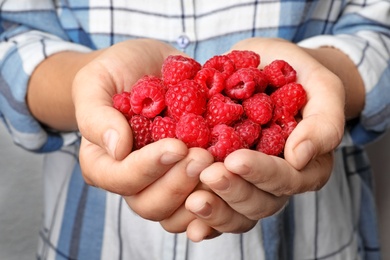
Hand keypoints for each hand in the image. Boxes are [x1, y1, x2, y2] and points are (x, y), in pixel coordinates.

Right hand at [73, 39, 213, 220]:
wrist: (149, 66)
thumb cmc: (116, 71)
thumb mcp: (96, 82)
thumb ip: (97, 115)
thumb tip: (116, 148)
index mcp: (104, 162)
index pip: (121, 179)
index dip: (149, 167)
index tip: (176, 146)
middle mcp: (134, 179)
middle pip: (150, 204)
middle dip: (178, 183)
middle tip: (203, 156)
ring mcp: (163, 179)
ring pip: (179, 210)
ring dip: (201, 193)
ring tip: (221, 165)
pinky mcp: (188, 174)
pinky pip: (203, 198)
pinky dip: (219, 194)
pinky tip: (235, 175)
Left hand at [182, 38, 346, 240]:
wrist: (270, 67)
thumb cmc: (300, 77)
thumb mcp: (323, 89)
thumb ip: (323, 122)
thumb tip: (298, 157)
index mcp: (305, 166)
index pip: (286, 178)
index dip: (261, 172)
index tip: (236, 159)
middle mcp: (276, 182)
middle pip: (259, 203)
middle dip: (234, 191)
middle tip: (208, 174)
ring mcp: (249, 183)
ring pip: (237, 213)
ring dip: (215, 209)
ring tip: (191, 199)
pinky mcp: (227, 179)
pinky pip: (217, 207)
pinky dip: (202, 219)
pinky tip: (187, 217)